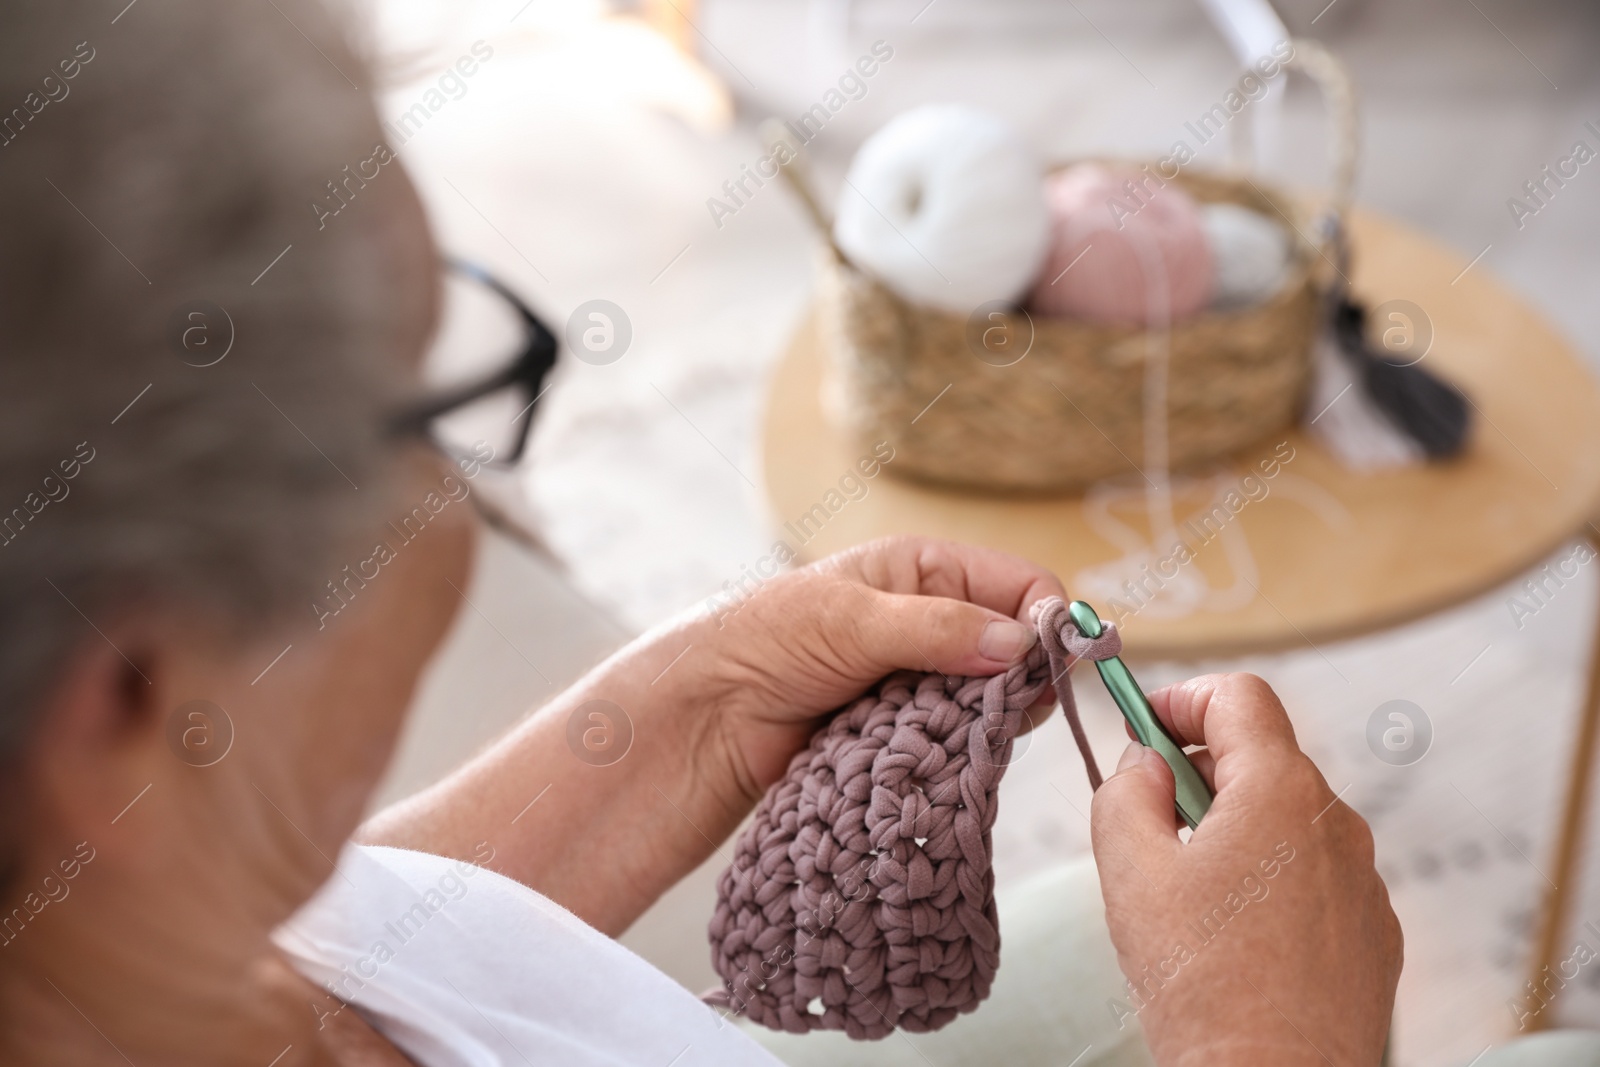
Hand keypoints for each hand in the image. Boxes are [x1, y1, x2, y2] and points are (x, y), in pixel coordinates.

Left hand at [688, 534, 1065, 804]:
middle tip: (1001, 712)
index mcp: (926, 570)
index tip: (1048, 667)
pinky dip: (959, 752)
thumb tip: (1020, 645)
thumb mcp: (853, 620)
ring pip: (996, 702)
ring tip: (952, 735)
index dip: (1046, 622)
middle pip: (1020, 649)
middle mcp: (934, 620)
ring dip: (986, 721)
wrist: (707, 719)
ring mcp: (924, 680)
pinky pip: (962, 742)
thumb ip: (938, 628)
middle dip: (1021, 680)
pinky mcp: (910, 732)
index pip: (1023, 585)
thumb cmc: (766, 642)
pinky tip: (938, 760)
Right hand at [1090, 674, 1400, 1066]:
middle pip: (1261, 758)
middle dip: (1198, 773)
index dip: (1182, 699)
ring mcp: (1363, 881)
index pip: (1239, 696)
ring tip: (1186, 894)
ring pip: (1287, 822)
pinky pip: (1314, 877)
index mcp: (1279, 793)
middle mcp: (1336, 824)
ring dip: (1233, 831)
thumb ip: (1124, 790)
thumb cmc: (1204, 989)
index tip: (1142, 728)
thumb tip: (1142, 761)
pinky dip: (1270, 882)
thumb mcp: (1130, 871)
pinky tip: (1233, 937)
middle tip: (1146, 820)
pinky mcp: (1374, 933)